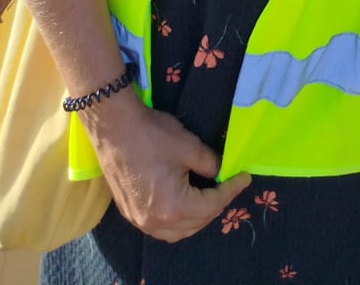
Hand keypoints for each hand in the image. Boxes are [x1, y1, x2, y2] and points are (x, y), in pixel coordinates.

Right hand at [84, 91, 250, 241]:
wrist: (114, 127)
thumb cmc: (152, 135)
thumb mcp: (189, 146)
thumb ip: (210, 163)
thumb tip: (220, 172)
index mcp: (174, 206)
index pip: (212, 206)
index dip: (231, 191)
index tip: (245, 177)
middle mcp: (156, 222)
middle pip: (196, 224)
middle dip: (215, 206)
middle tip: (228, 186)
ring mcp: (140, 221)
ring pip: (177, 232)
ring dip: (196, 219)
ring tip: (208, 198)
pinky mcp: (130, 213)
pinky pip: (160, 228)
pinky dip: (176, 222)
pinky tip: (183, 205)